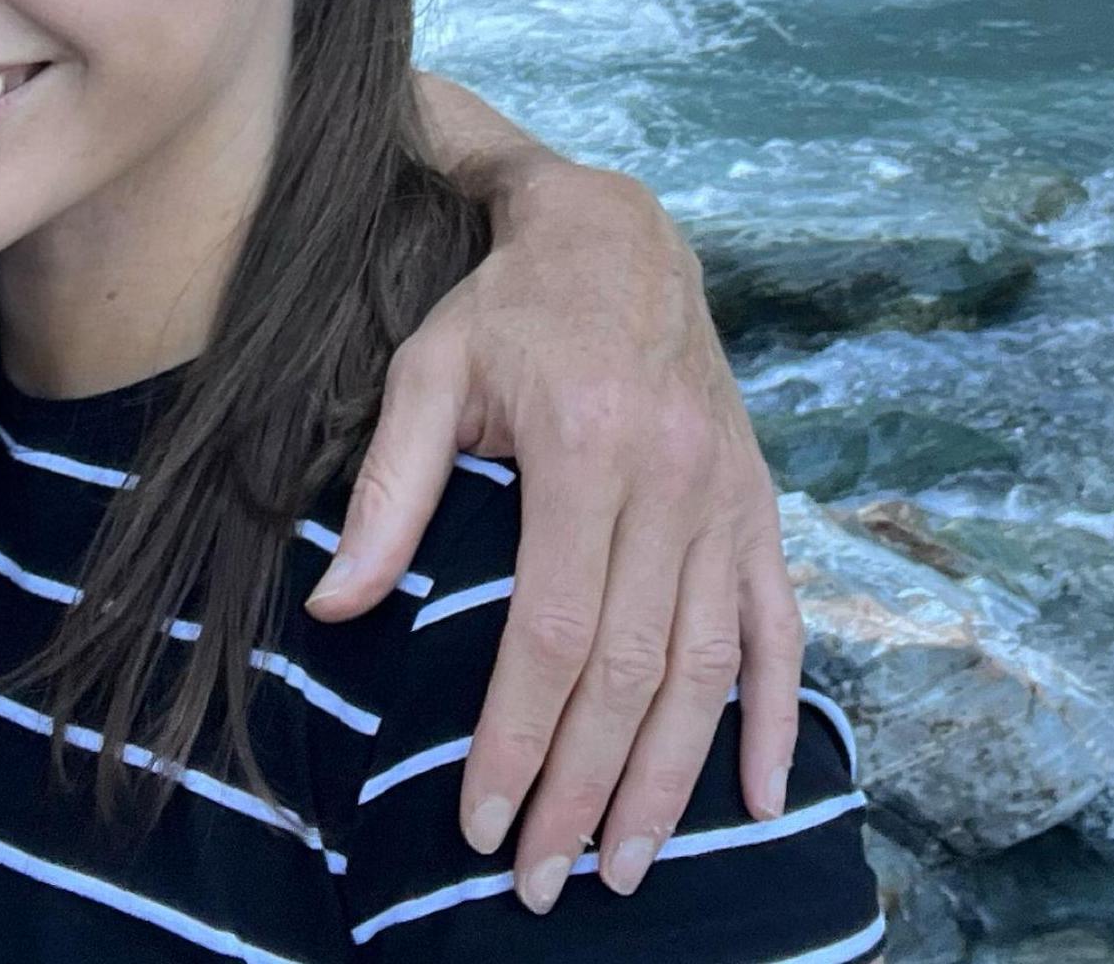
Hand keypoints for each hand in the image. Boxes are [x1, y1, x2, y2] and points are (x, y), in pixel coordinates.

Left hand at [306, 154, 798, 909]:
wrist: (618, 230)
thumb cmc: (508, 306)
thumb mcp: (428, 368)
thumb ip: (388, 488)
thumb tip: (336, 605)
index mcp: (586, 446)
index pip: (554, 630)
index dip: (520, 737)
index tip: (482, 821)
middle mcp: (671, 475)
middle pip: (631, 666)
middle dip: (586, 788)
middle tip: (542, 882)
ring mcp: (726, 492)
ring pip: (707, 664)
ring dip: (670, 777)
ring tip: (627, 866)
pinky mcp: (757, 499)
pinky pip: (777, 621)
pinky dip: (773, 713)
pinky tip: (759, 797)